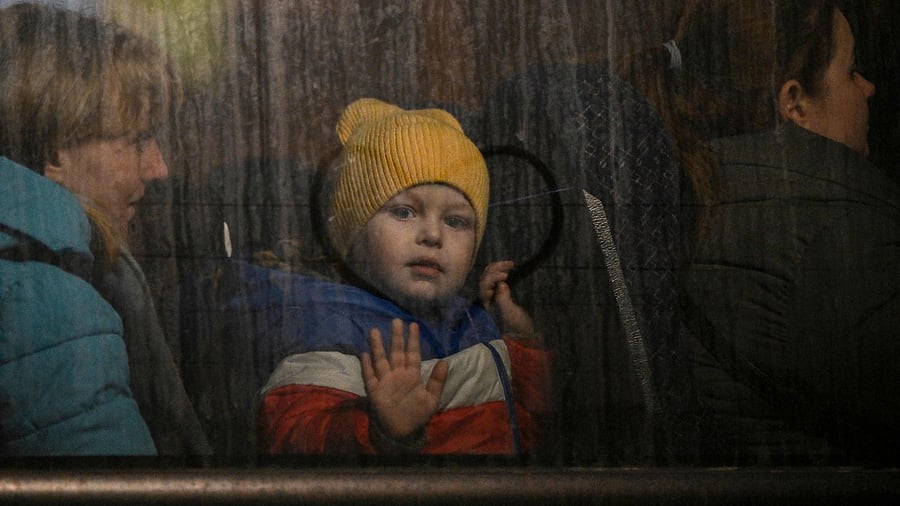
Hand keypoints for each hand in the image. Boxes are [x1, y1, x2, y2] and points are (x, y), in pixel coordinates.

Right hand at [360, 319, 447, 441]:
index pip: (412, 354)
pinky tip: (364, 354)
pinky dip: (366, 366)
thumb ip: (437, 381)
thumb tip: (445, 361)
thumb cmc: (417, 415)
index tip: (414, 325)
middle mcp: (397, 375)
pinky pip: (369, 377)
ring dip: (378, 347)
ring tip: (375, 331)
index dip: (413, 340)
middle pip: (396, 352)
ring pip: (381, 360)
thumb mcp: (432, 399)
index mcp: (412, 376)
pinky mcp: (375, 391)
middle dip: (396, 337)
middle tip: (396, 321)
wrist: (403, 432)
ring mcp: (385, 382)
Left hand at [479, 260, 536, 337]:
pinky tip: (508, 272)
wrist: (524, 338)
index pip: (484, 286)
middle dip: (495, 270)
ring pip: (490, 279)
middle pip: (485, 280)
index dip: (493, 278)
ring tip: (510, 265)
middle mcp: (486, 301)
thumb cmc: (517, 328)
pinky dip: (500, 275)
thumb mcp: (510, 315)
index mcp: (485, 305)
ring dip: (498, 270)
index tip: (506, 276)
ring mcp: (492, 299)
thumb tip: (500, 284)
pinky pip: (496, 283)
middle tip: (510, 264)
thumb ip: (503, 299)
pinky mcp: (500, 298)